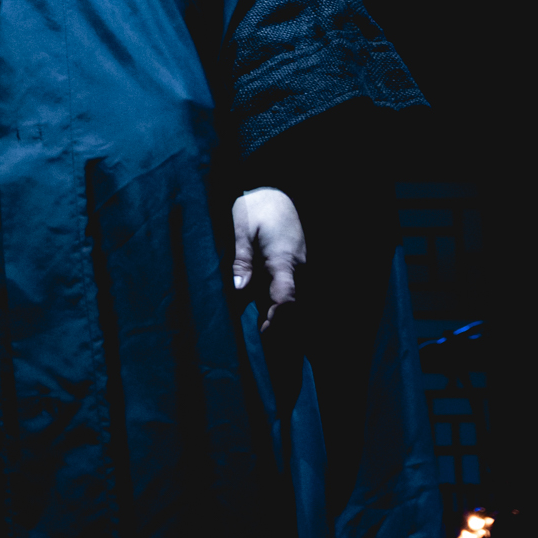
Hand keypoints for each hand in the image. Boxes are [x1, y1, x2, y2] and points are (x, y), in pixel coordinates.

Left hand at [232, 186, 305, 332]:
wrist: (276, 192)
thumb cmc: (256, 208)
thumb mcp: (242, 230)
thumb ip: (241, 260)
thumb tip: (238, 290)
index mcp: (283, 260)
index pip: (286, 298)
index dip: (277, 319)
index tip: (263, 333)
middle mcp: (297, 269)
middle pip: (295, 308)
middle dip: (282, 329)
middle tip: (264, 346)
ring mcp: (299, 270)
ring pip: (296, 304)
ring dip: (284, 321)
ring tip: (267, 339)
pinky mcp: (295, 270)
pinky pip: (292, 295)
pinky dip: (283, 309)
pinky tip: (269, 321)